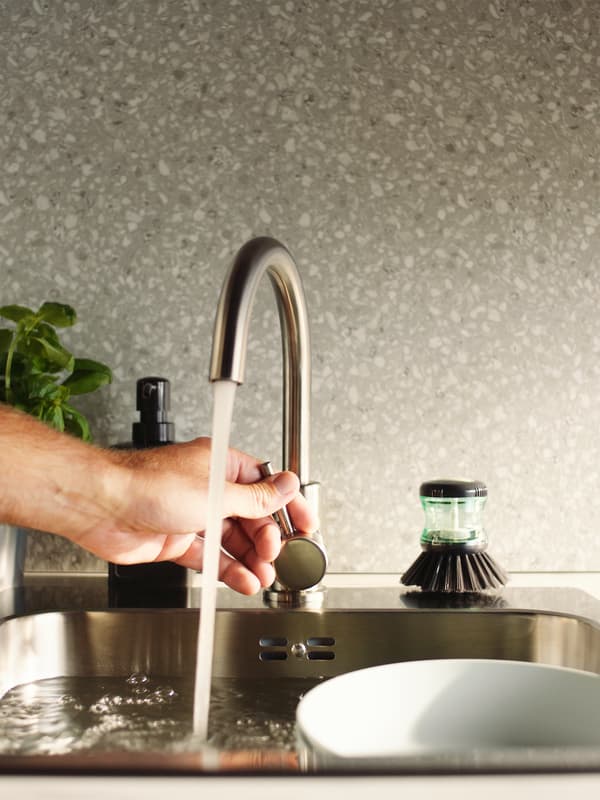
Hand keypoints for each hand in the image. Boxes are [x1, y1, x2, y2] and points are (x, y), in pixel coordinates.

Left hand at [78, 438, 317, 594]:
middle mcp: (207, 488)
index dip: (287, 505)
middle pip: (250, 516)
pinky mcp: (177, 540)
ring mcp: (192, 515)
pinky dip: (228, 570)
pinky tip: (242, 580)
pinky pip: (211, 557)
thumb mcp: (215, 492)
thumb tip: (286, 485)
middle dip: (267, 538)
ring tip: (264, 576)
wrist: (101, 507)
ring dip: (250, 559)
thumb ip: (255, 497)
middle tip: (276, 555)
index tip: (305, 524)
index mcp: (219, 465)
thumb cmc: (147, 485)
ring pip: (232, 540)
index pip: (264, 483)